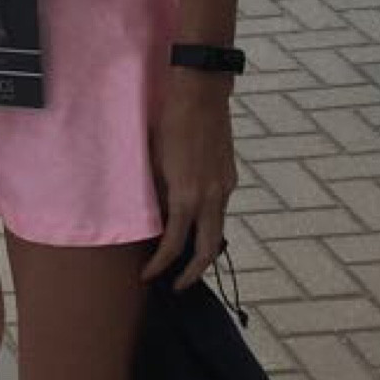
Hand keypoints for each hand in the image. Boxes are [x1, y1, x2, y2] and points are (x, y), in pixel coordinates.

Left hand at [141, 76, 237, 290]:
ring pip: (217, 230)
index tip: (148, 275)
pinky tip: (194, 221)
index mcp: (187, 196)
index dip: (160, 265)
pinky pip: (220, 209)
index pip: (174, 245)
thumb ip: (157, 194)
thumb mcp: (153, 161)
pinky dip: (207, 223)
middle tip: (178, 286)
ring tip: (186, 259)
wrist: (201, 93)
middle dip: (194, 273)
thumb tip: (157, 216)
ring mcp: (225, 187)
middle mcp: (211, 197)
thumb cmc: (170, 122)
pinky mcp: (230, 177)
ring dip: (203, 248)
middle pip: (208, 249)